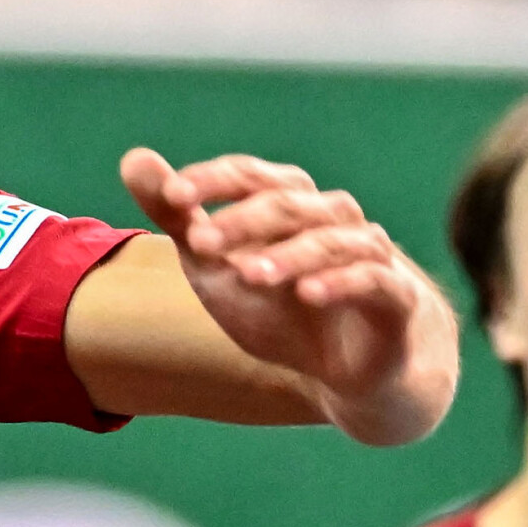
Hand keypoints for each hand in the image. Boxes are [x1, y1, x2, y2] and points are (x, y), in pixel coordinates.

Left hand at [121, 147, 456, 444]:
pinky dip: (341, 283)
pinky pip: (373, 280)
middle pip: (286, 203)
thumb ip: (177, 216)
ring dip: (286, 255)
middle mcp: (331, 217)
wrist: (352, 368)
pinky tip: (307, 295)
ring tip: (247, 274)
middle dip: (241, 221)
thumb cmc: (279, 305)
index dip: (211, 180)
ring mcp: (367, 253)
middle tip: (200, 243)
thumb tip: (132, 158)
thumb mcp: (214, 265)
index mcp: (287, 202)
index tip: (171, 194)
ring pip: (329, 240)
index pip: (249, 175)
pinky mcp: (395, 297)